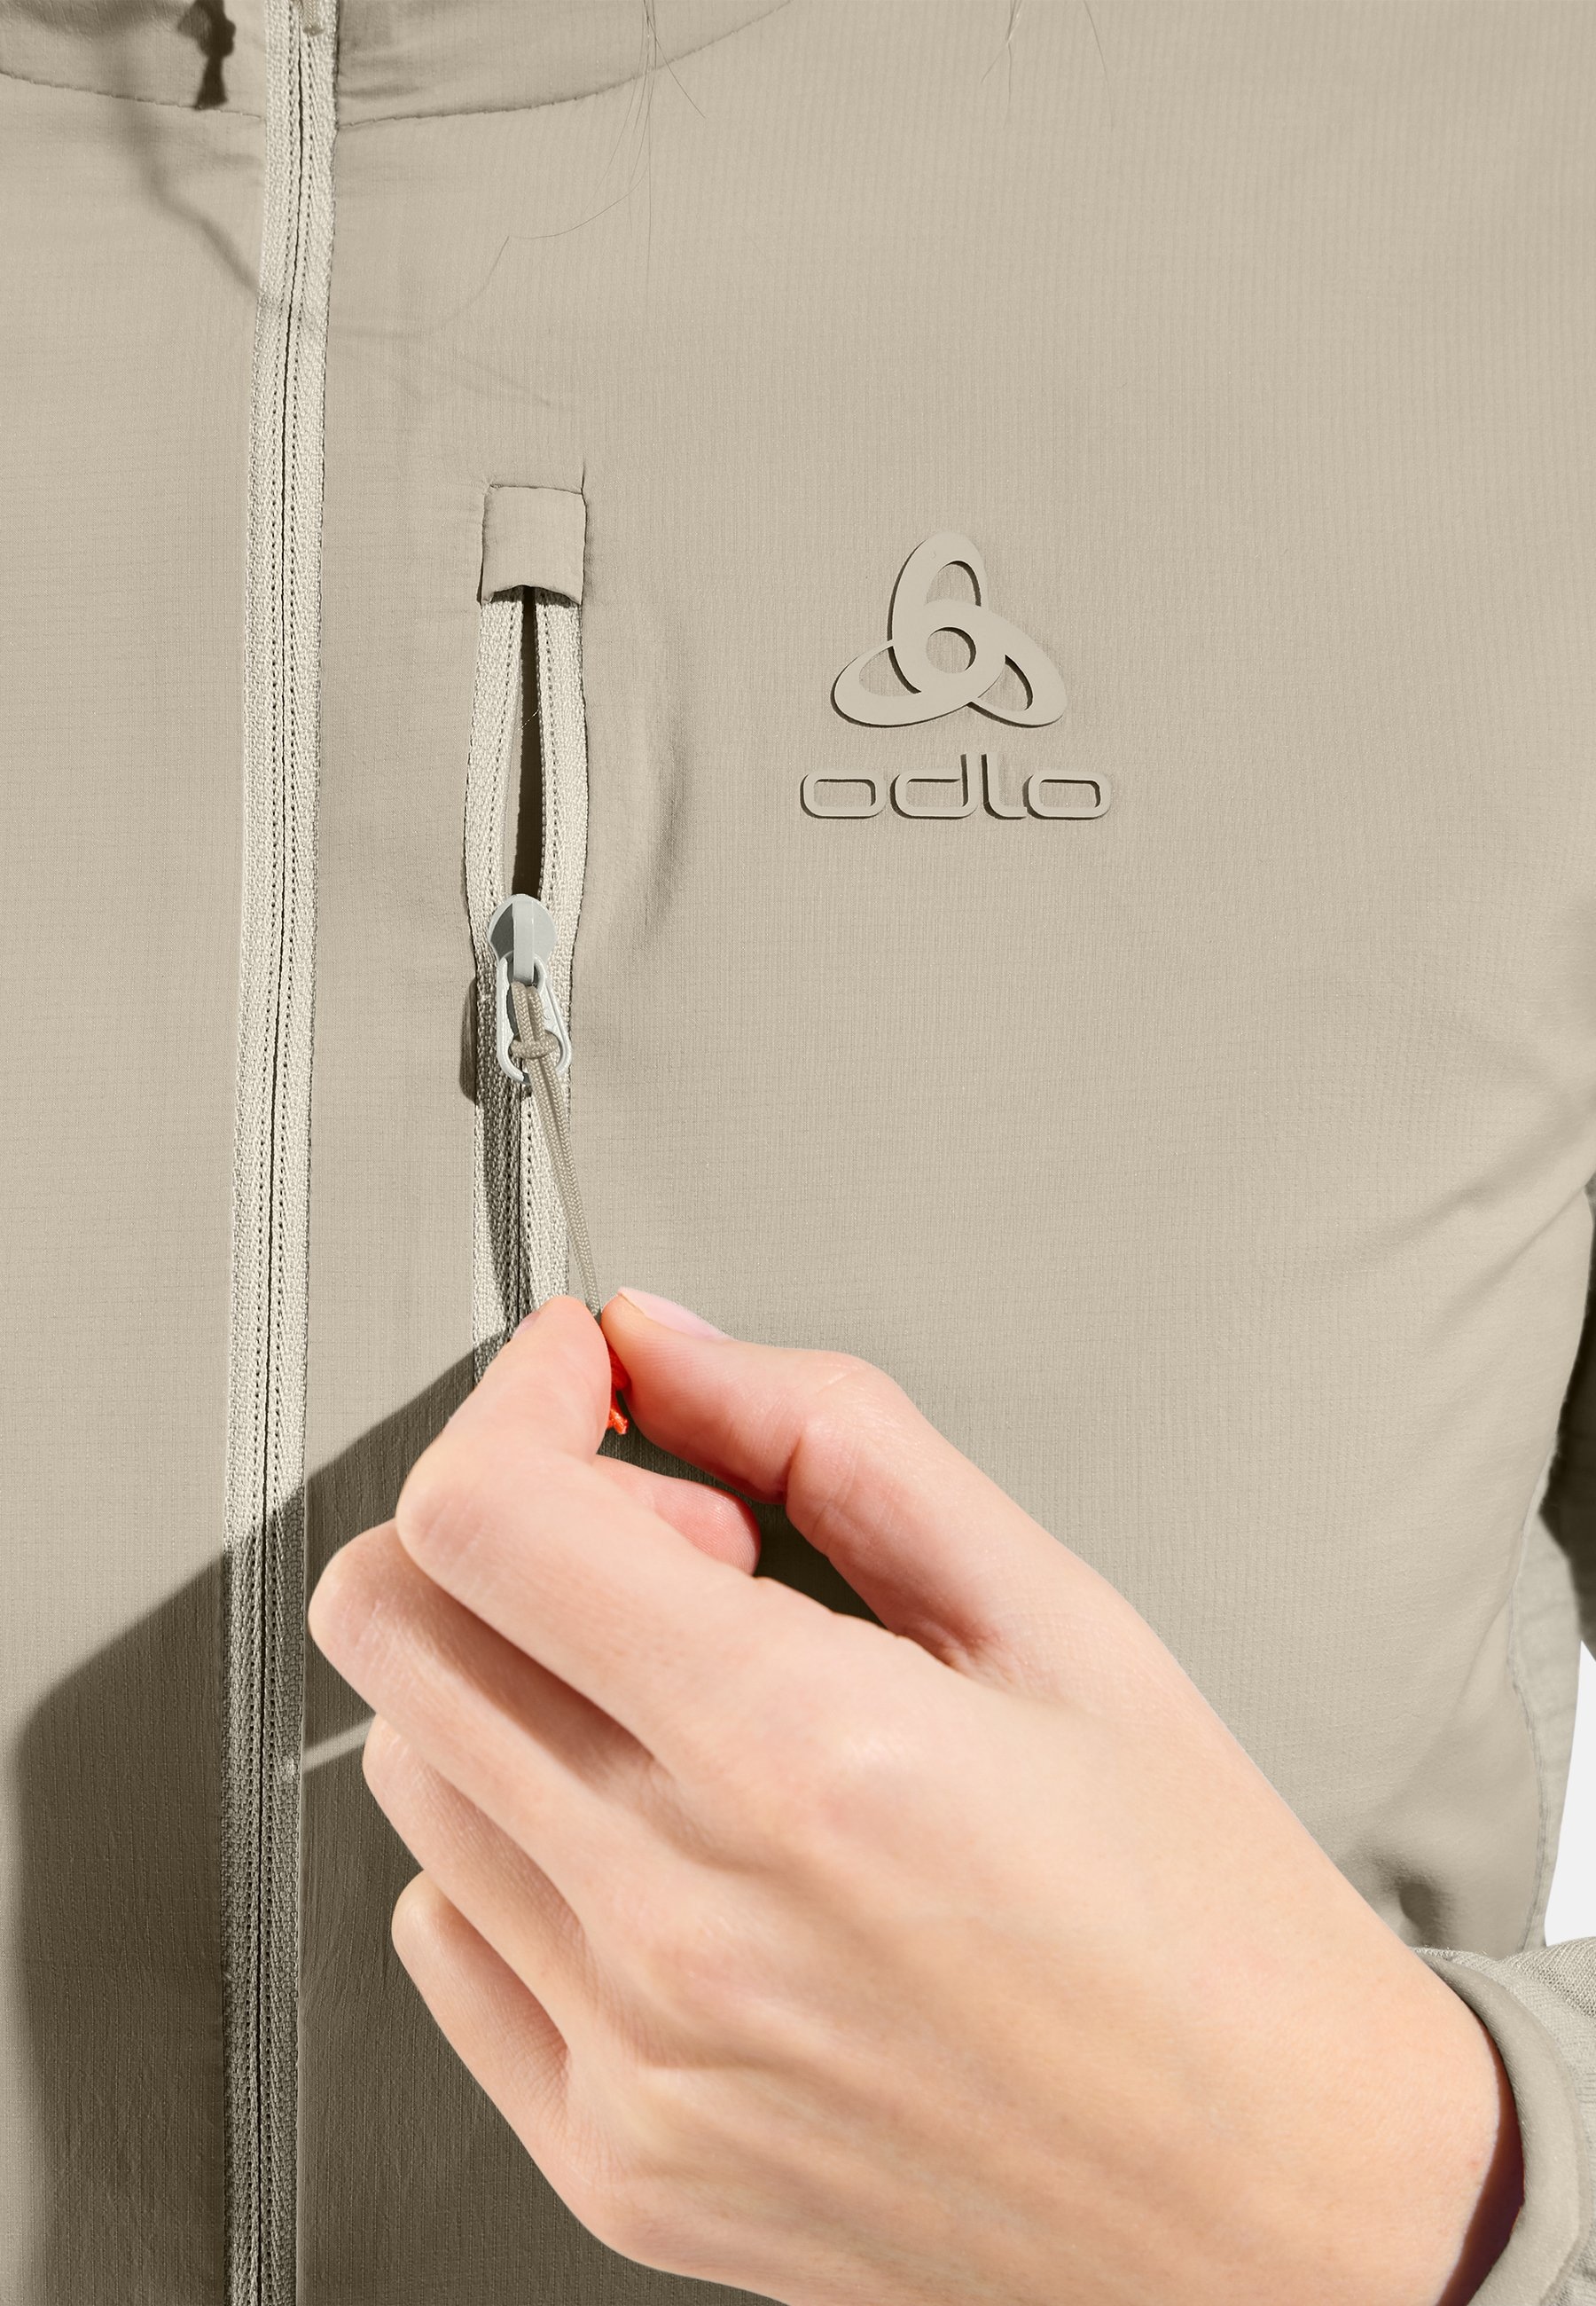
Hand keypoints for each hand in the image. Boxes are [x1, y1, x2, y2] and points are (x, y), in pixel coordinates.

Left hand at [306, 1291, 1521, 2305]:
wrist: (1289, 2214)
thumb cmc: (1211, 1933)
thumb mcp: (1060, 1618)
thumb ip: (836, 1443)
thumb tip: (674, 1351)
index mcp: (803, 1755)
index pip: (483, 1517)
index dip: (513, 1401)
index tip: (583, 1382)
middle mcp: (685, 1921)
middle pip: (395, 1629)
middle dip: (495, 1515)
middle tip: (657, 1536)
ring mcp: (633, 2061)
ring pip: (408, 1771)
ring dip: (510, 1674)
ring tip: (688, 1691)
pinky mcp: (618, 2167)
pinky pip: (443, 1939)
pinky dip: (506, 1838)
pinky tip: (650, 1824)